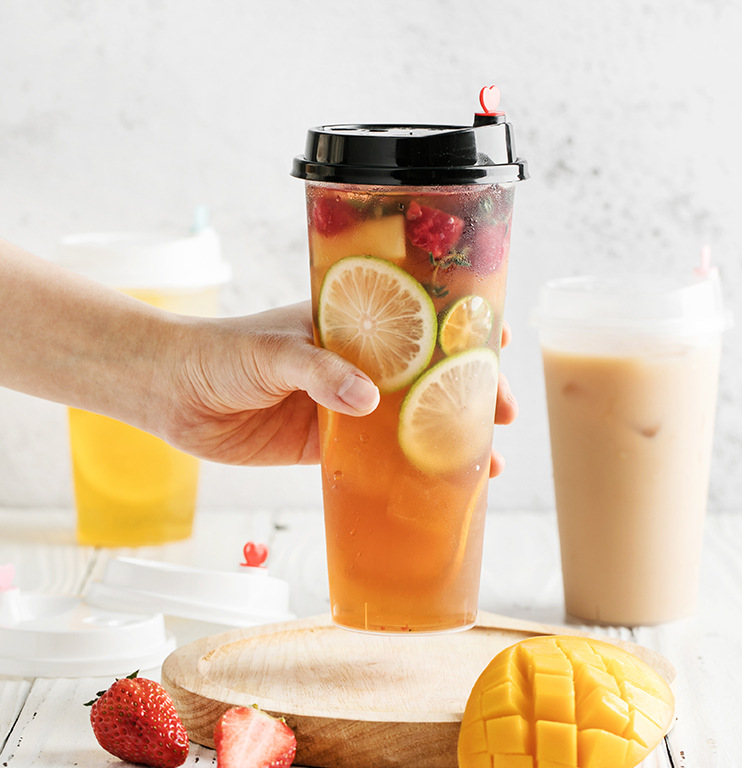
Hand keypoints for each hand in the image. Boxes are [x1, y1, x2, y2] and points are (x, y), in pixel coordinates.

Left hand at [158, 301, 517, 473]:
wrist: (173, 392)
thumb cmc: (222, 352)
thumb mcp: (273, 350)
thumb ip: (320, 370)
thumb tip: (368, 402)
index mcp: (347, 325)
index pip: (415, 318)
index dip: (458, 329)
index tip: (497, 342)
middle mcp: (354, 363)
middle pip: (424, 376)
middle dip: (466, 394)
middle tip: (502, 416)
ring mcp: (342, 406)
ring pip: (406, 421)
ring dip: (443, 440)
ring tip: (486, 463)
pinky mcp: (322, 444)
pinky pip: (371, 459)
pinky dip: (401, 472)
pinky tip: (430, 489)